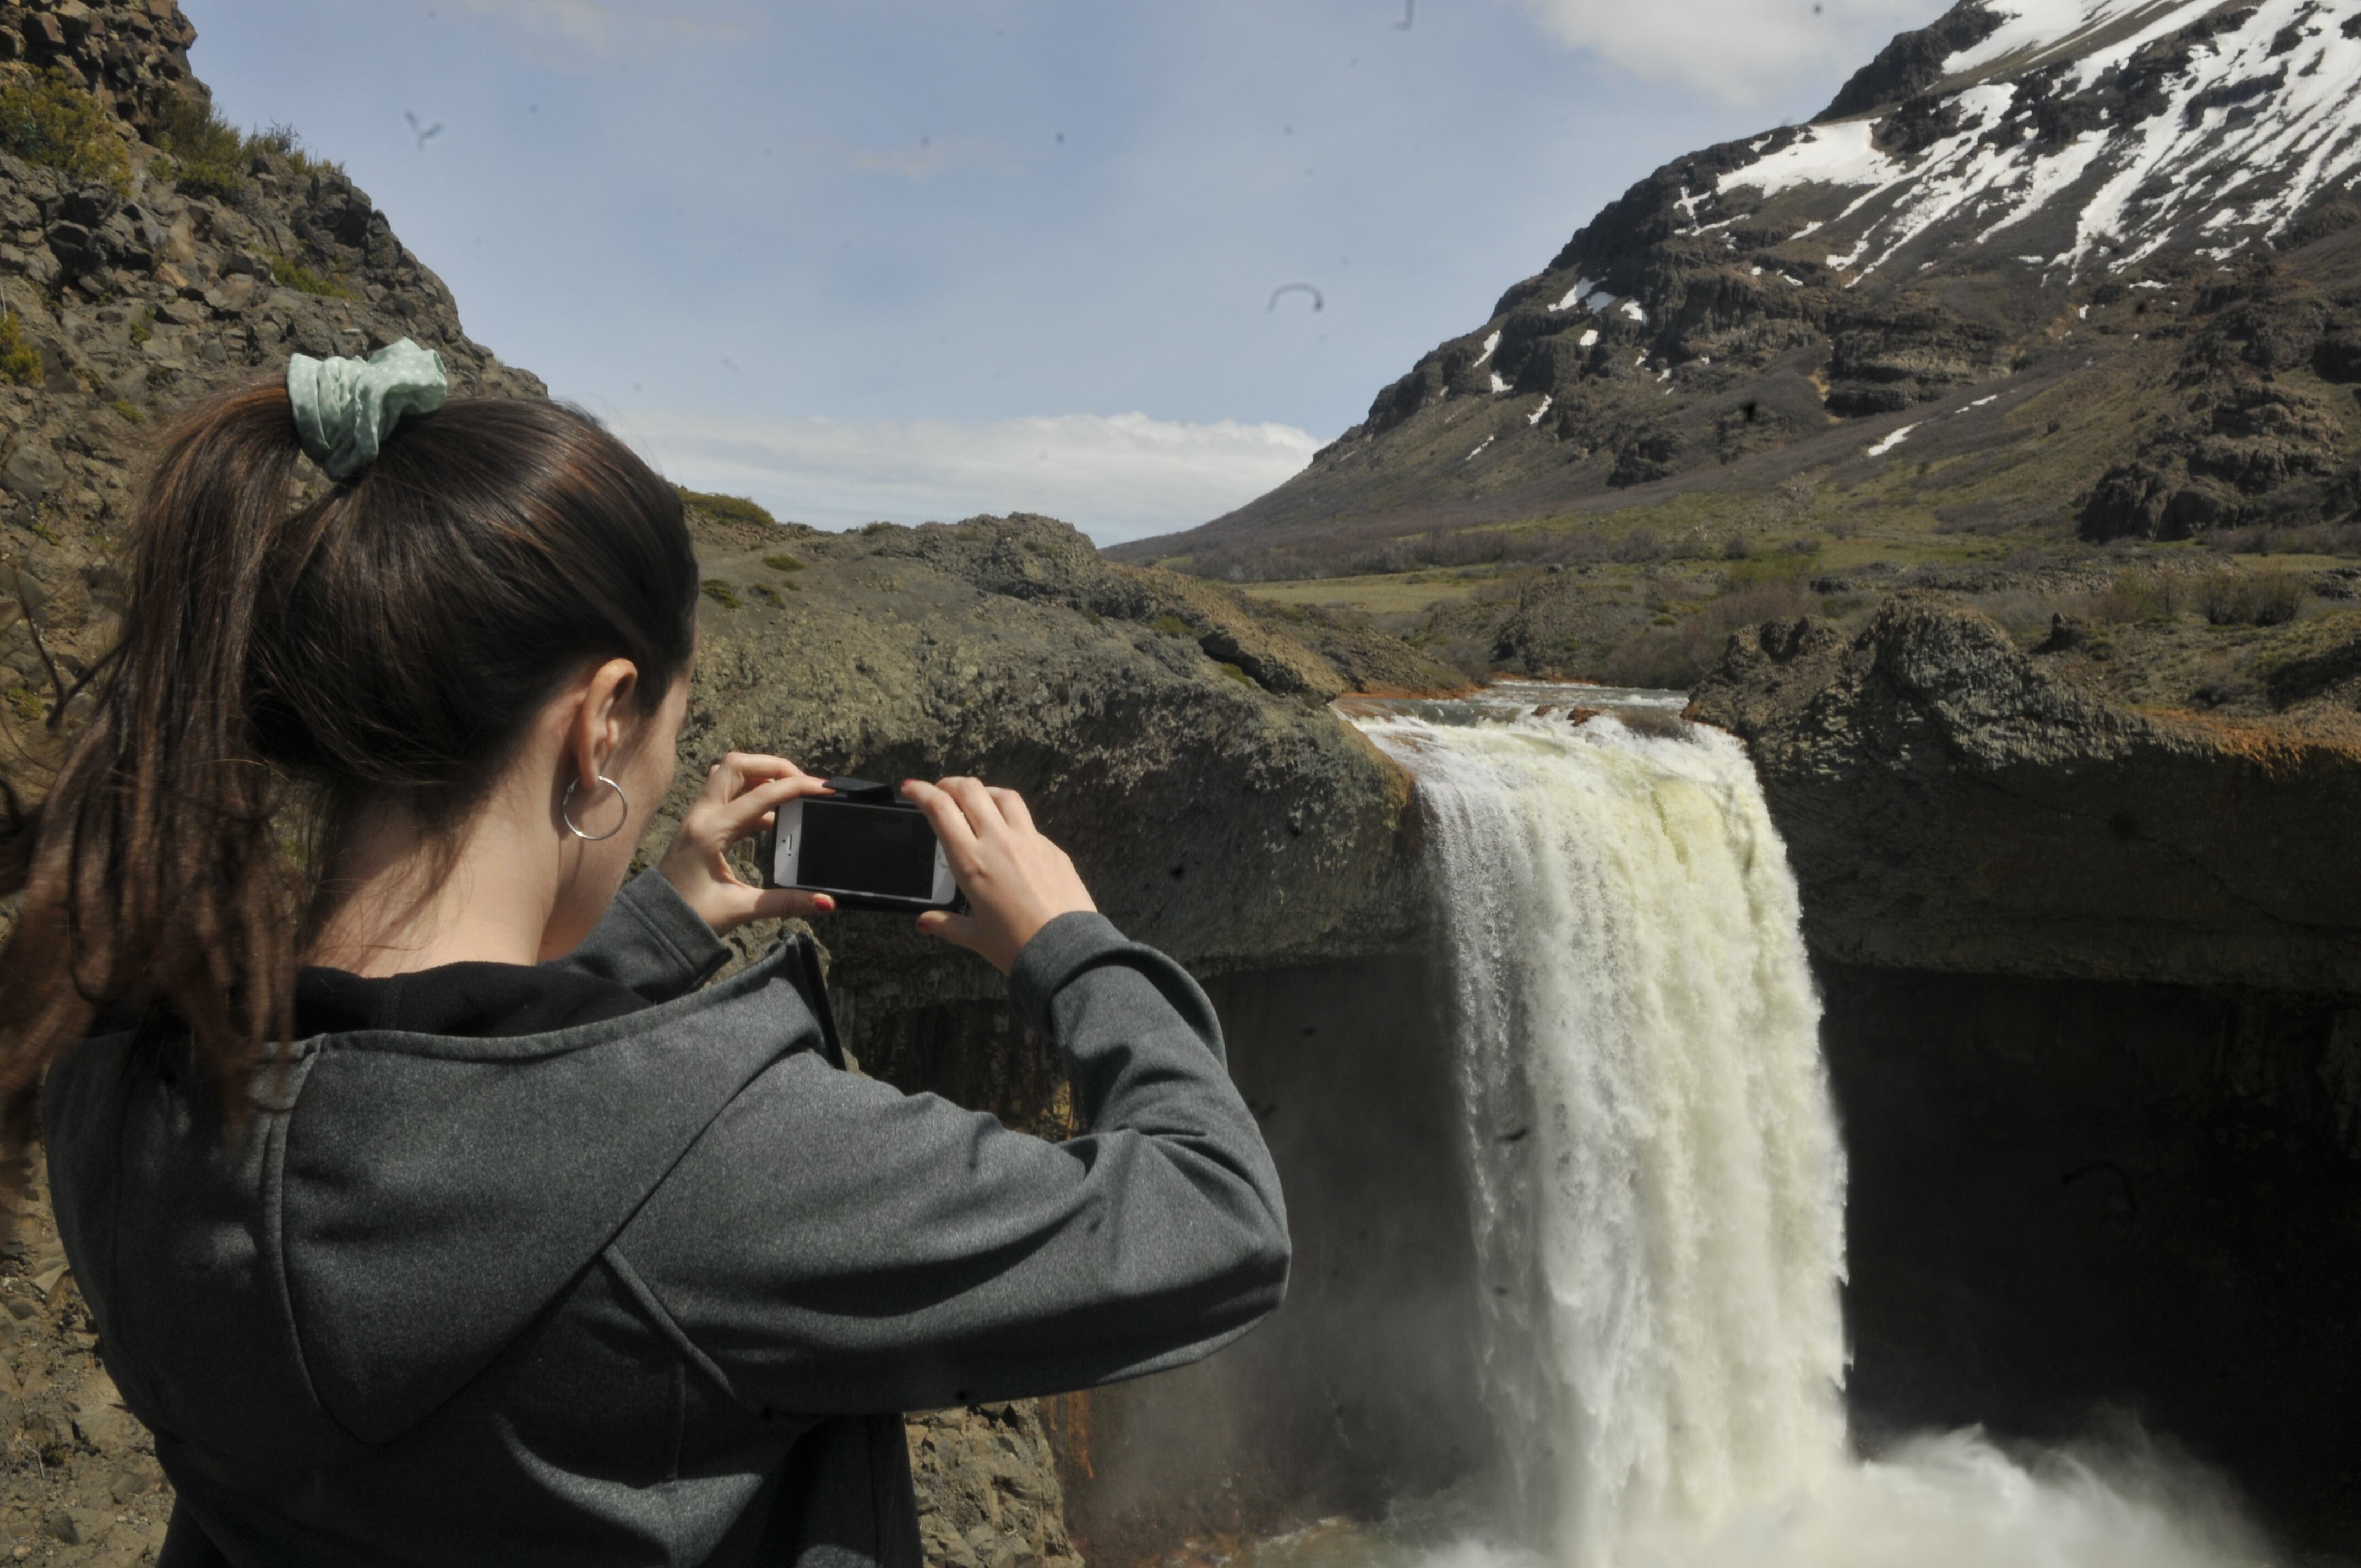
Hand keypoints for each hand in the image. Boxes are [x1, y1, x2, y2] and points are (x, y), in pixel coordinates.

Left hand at [658, 753, 837, 933]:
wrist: (653, 925)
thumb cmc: (689, 917)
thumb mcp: (739, 909)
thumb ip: (785, 903)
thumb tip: (826, 902)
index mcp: (710, 831)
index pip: (761, 795)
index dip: (797, 786)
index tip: (824, 788)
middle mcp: (701, 816)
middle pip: (737, 765)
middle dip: (774, 765)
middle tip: (802, 782)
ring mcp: (698, 817)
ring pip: (728, 775)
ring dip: (760, 775)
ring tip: (789, 794)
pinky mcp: (700, 825)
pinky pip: (727, 795)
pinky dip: (752, 795)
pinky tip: (772, 819)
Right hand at [902, 777, 1095, 973]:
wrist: (1067, 951)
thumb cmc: (1018, 946)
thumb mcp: (975, 937)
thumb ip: (946, 924)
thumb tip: (923, 922)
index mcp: (971, 862)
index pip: (940, 809)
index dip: (920, 791)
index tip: (910, 788)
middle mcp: (999, 842)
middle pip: (969, 790)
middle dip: (949, 784)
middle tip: (940, 791)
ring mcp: (1029, 840)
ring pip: (1003, 795)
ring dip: (983, 791)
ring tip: (975, 801)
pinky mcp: (1051, 848)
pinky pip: (1028, 822)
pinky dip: (1011, 818)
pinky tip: (1008, 834)